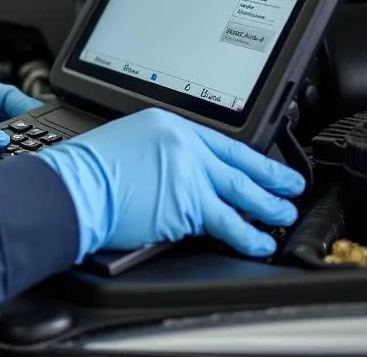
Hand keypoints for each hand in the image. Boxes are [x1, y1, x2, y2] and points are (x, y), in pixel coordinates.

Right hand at [35, 108, 304, 260]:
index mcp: (168, 124)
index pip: (219, 140)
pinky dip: (247, 235)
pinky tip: (259, 242)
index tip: (263, 163)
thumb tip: (180, 173)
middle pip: (237, 162)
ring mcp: (188, 173)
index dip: (247, 155)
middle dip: (270, 177)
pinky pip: (227, 222)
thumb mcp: (129, 140)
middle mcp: (183, 143)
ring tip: (283, 214)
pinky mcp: (188, 205)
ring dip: (267, 206)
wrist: (74, 185)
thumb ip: (160, 152)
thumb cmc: (88, 168)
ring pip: (240, 192)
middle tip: (291, 185)